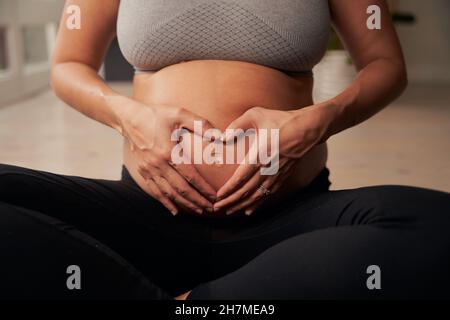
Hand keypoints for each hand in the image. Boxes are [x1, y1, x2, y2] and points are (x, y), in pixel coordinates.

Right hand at [119, 101, 216, 214]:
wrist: (129, 117)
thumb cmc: (156, 114)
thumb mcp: (179, 114)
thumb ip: (201, 124)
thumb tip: (220, 136)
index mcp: (168, 152)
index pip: (190, 176)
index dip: (203, 188)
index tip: (215, 196)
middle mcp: (157, 164)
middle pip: (180, 189)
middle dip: (196, 201)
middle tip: (210, 209)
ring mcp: (149, 170)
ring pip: (168, 193)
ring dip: (184, 204)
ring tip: (198, 211)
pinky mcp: (143, 171)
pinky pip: (155, 191)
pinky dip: (165, 202)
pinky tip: (174, 210)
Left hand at [213, 104, 330, 214]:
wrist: (307, 129)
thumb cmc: (280, 120)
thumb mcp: (256, 115)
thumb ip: (237, 124)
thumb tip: (223, 137)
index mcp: (260, 154)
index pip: (241, 177)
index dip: (229, 189)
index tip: (218, 196)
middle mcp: (268, 168)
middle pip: (247, 190)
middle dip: (231, 201)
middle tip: (217, 208)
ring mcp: (276, 174)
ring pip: (257, 195)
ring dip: (242, 205)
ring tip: (229, 212)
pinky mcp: (282, 176)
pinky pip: (268, 194)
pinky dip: (257, 204)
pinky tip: (249, 211)